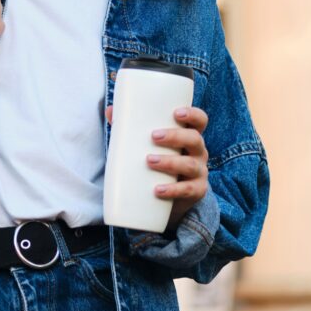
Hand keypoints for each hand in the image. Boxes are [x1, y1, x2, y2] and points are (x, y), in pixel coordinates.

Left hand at [105, 104, 208, 234]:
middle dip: (175, 136)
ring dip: (170, 162)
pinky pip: (187, 190)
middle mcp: (198, 152)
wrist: (170, 199)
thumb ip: (131, 128)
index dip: (193, 114)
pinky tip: (158, 190)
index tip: (176, 112)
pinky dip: (172, 190)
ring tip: (149, 161)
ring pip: (190, 164)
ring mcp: (199, 173)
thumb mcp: (149, 145)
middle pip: (195, 139)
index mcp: (189, 137)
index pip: (200, 121)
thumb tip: (110, 111)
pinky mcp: (196, 192)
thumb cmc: (159, 163)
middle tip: (153, 136)